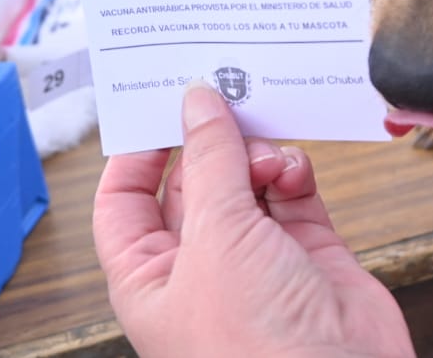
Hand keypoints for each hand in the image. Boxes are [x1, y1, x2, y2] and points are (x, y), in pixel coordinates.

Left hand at [93, 80, 414, 357]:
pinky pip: (294, 193)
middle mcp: (199, 268)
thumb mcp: (217, 237)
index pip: (123, 203)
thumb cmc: (256, 346)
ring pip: (248, 181)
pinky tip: (295, 170)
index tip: (161, 105)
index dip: (136, 153)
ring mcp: (257, 260)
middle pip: (193, 181)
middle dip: (210, 141)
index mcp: (149, 278)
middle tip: (229, 98)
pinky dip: (296, 173)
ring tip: (269, 154)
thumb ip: (212, 159)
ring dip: (258, 156)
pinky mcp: (309, 254)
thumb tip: (199, 102)